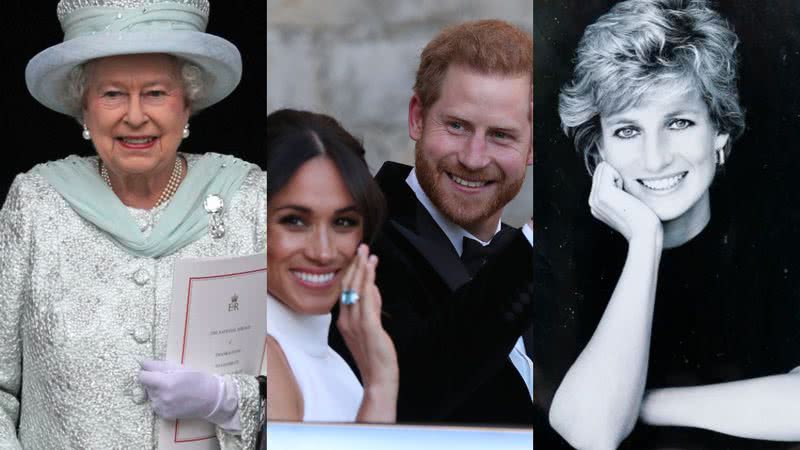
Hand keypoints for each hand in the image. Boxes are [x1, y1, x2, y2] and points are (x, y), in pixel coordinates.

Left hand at [138, 360, 238, 426]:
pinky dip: (162, 401)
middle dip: (154, 381)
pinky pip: (156, 405)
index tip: (153, 371)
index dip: (147, 372)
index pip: (142, 376)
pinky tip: (174, 398)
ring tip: (174, 389)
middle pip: (146, 386)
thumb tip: (141, 362)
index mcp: (165, 382)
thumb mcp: (179, 367)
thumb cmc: (198, 379)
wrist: (211, 398)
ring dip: (158, 391)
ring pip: (151, 396)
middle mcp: (161, 397)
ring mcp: (162, 408)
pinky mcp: (165, 415)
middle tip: (169, 379)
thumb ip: (158, 365)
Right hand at [337, 244, 398, 389]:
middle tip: (362, 247)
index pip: (345, 291)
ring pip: (356, 289)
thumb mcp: (370, 328)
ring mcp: (356, 323)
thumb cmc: (375, 356)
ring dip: (362, 268)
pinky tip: (371, 269)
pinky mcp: (368, 326)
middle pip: (348, 286)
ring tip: (367, 252)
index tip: (358, 257)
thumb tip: (373, 289)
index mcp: (344, 321)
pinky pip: (366, 299)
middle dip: (355, 265)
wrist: (378, 378)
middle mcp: (346, 320)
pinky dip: (368, 281)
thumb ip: (371, 308)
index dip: (351, 272)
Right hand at [589, 162, 660, 241]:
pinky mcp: (602, 193)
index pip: (601, 176)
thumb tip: (620, 178)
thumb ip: (618, 192)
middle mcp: (592, 201)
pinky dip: (620, 177)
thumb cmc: (643, 220)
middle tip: (626, 196)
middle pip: (601, 170)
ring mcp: (595, 197)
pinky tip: (625, 194)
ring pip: (603, 168)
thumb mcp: (627, 204)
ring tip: (626, 196)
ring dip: (618, 176)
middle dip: (616, 176)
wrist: (644, 233)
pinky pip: (608, 168)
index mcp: (597, 204)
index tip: (626, 198)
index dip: (617, 179)